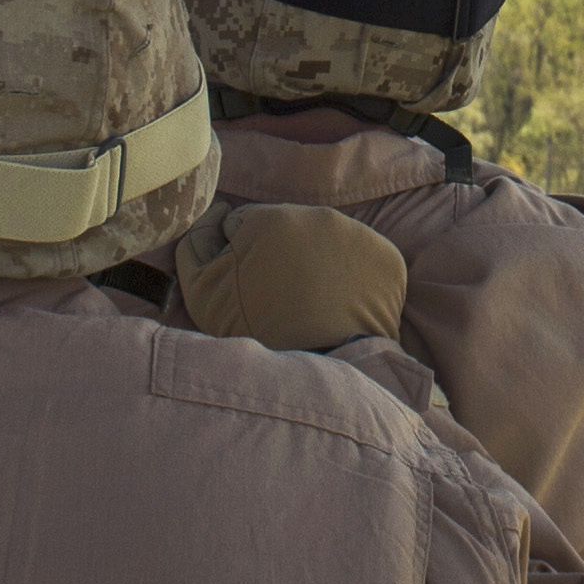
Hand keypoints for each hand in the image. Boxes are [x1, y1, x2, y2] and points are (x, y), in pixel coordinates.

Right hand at [176, 203, 408, 350]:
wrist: (323, 371)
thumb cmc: (256, 333)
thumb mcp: (200, 290)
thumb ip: (195, 240)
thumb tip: (214, 213)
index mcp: (270, 217)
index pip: (242, 223)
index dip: (236, 255)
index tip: (244, 287)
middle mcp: (319, 216)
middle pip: (286, 228)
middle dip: (277, 254)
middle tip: (277, 298)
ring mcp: (359, 236)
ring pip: (324, 241)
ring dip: (314, 262)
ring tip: (309, 305)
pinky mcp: (388, 259)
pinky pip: (358, 259)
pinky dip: (349, 277)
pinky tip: (337, 306)